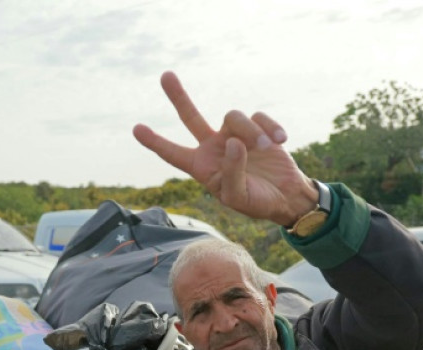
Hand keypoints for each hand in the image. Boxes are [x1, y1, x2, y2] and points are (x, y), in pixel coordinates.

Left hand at [133, 71, 316, 225]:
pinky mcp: (257, 128)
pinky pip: (259, 117)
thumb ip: (232, 172)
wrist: (286, 196)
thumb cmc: (256, 201)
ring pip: (233, 116)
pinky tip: (281, 141)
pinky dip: (270, 127)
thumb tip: (233, 142)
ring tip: (265, 147)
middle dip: (178, 97)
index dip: (156, 142)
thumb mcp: (238, 196)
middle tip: (165, 75)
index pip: (174, 154)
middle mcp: (213, 147)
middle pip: (191, 117)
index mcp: (201, 167)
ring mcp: (234, 135)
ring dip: (251, 131)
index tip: (136, 129)